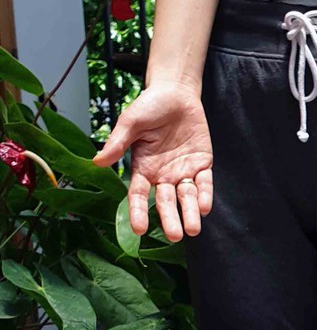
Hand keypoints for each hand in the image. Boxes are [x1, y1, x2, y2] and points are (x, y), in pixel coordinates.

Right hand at [93, 81, 212, 241]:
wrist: (176, 93)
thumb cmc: (149, 107)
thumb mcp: (130, 122)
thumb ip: (118, 142)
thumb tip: (97, 162)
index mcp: (143, 168)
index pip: (138, 195)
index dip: (138, 211)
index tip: (139, 230)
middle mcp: (163, 176)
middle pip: (166, 202)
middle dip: (170, 219)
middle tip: (174, 236)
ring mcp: (183, 172)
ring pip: (187, 197)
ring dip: (190, 213)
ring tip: (192, 229)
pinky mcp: (202, 165)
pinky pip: (205, 184)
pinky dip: (205, 195)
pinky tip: (205, 208)